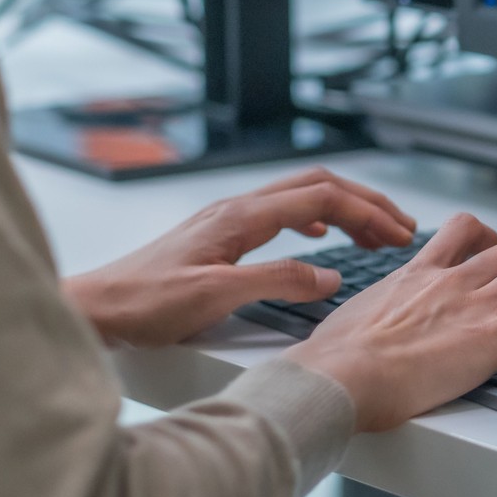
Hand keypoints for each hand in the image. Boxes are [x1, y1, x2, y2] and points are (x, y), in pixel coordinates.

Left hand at [64, 168, 418, 347]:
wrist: (94, 310)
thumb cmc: (144, 305)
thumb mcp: (217, 297)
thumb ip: (278, 281)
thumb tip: (330, 277)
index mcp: (241, 216)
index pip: (322, 197)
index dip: (368, 212)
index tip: (400, 235)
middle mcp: (235, 208)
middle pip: (317, 185)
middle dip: (366, 202)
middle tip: (402, 228)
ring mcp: (226, 219)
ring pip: (301, 197)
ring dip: (344, 209)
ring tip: (373, 233)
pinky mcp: (218, 237)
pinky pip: (281, 213)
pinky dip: (316, 220)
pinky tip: (321, 239)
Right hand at [286, 213, 496, 431]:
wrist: (336, 379)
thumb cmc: (333, 368)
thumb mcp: (350, 329)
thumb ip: (373, 326)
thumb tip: (360, 345)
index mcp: (416, 276)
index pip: (466, 237)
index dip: (496, 243)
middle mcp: (452, 280)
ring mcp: (477, 302)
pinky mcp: (496, 331)